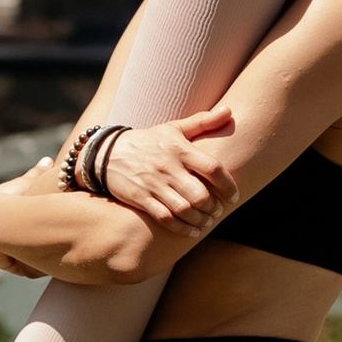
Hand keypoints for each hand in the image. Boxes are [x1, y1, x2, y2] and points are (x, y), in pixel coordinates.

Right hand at [91, 114, 236, 229]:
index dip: (228, 185)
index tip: (233, 196)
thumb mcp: (173, 128)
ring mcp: (153, 184)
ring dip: (200, 220)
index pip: (212, 168)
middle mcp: (167, 167)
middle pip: (200, 195)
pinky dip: (182, 229)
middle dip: (213, 207)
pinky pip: (166, 219)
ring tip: (207, 221)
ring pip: (184, 210)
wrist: (108, 153)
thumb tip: (230, 110)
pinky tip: (192, 230)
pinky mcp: (141, 198)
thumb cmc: (149, 141)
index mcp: (179, 149)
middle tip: (218, 210)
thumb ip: (203, 121)